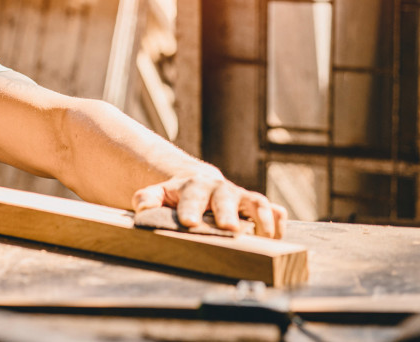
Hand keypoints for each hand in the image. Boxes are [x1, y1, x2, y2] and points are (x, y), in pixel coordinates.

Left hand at [132, 173, 286, 238]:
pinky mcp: (256, 207)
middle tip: (228, 228)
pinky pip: (273, 211)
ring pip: (255, 202)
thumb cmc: (176, 197)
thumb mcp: (158, 195)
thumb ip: (148, 199)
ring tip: (264, 234)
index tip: (189, 222)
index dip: (190, 209)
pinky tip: (278, 235)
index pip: (191, 197)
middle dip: (227, 213)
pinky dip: (278, 221)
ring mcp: (240, 197)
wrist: (198, 184)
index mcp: (193, 186)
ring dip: (260, 216)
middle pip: (225, 198)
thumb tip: (141, 207)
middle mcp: (219, 189)